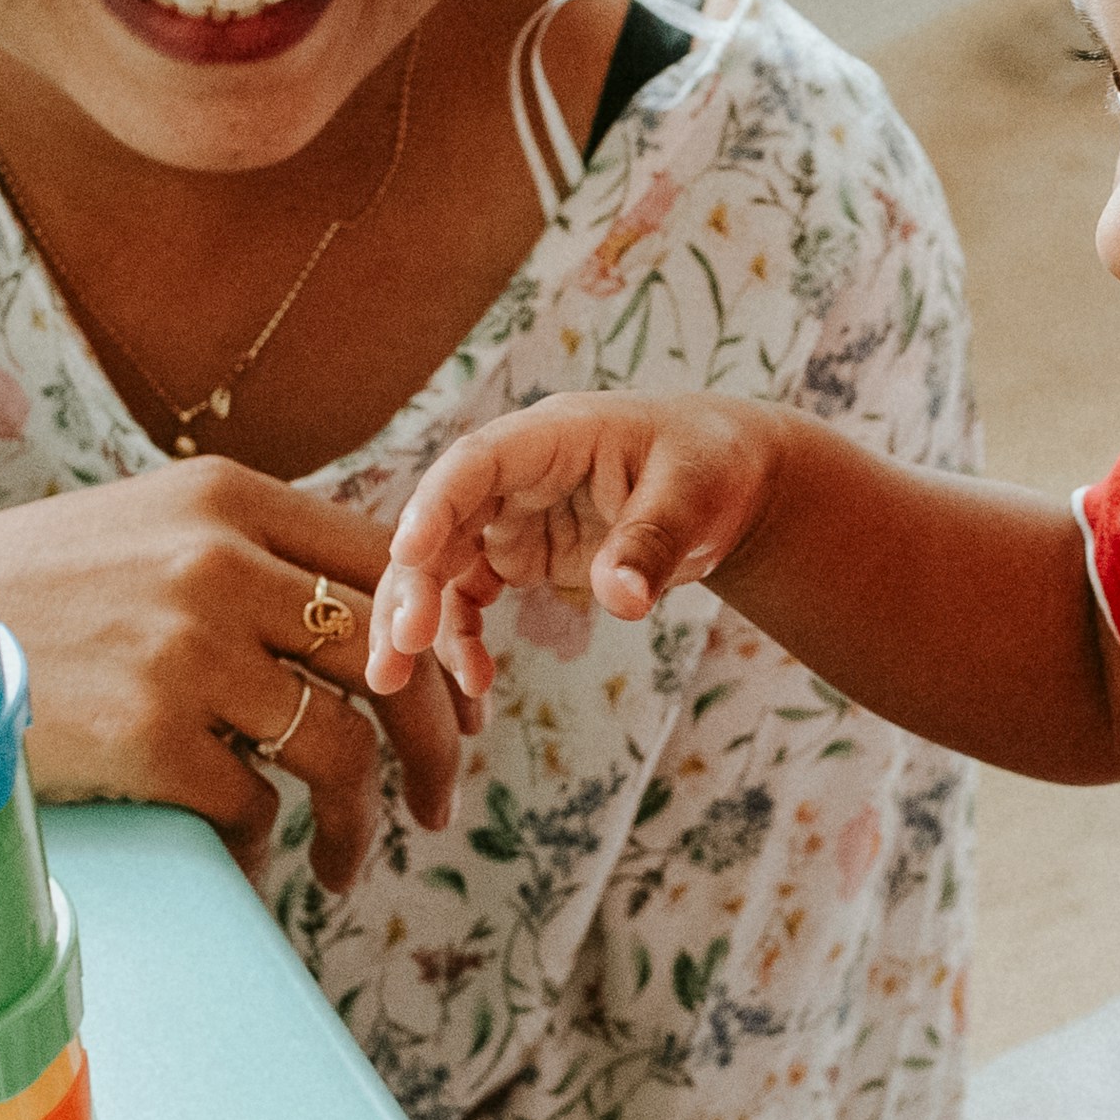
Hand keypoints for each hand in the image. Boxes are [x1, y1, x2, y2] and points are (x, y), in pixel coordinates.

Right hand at [0, 455, 470, 889]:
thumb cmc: (30, 596)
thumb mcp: (140, 530)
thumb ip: (247, 554)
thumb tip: (372, 624)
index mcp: (226, 498)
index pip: (388, 561)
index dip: (442, 641)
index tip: (460, 703)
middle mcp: (217, 561)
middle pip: (389, 657)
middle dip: (435, 743)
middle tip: (437, 801)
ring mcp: (184, 647)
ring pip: (341, 747)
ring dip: (361, 822)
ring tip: (344, 861)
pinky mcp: (147, 734)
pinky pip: (257, 809)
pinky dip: (269, 851)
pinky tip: (255, 865)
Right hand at [368, 394, 786, 704]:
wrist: (727, 482)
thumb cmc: (711, 466)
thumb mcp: (695, 495)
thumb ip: (652, 543)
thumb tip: (621, 601)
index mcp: (553, 436)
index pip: (477, 462)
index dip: (437, 504)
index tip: (408, 552)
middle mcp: (515, 475)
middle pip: (441, 522)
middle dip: (411, 583)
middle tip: (398, 648)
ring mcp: (510, 517)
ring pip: (440, 566)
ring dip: (415, 620)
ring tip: (392, 681)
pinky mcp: (517, 557)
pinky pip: (469, 597)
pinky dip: (460, 638)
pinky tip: (472, 683)